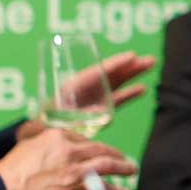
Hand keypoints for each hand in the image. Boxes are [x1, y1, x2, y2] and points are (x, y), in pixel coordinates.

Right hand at [0, 127, 136, 189]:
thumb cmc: (9, 173)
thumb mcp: (26, 146)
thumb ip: (44, 143)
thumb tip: (53, 146)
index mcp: (56, 136)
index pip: (82, 138)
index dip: (94, 146)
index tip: (100, 150)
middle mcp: (68, 149)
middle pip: (99, 148)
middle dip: (115, 154)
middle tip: (123, 158)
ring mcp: (73, 168)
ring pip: (106, 164)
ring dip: (122, 167)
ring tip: (131, 170)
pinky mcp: (75, 188)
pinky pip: (101, 187)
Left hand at [21, 51, 155, 137]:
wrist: (40, 133)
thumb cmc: (44, 124)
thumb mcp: (58, 120)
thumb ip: (78, 117)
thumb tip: (99, 113)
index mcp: (73, 87)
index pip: (97, 72)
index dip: (114, 64)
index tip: (131, 56)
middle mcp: (85, 89)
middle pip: (110, 73)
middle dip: (129, 66)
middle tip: (148, 59)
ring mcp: (93, 97)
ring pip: (116, 83)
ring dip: (133, 75)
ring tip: (150, 64)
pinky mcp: (98, 108)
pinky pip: (116, 99)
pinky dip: (128, 93)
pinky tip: (142, 89)